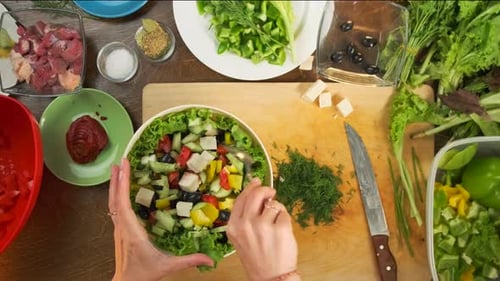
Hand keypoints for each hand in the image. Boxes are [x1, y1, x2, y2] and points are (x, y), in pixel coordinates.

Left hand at [108, 158, 213, 280]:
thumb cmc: (144, 275)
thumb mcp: (168, 266)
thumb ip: (189, 261)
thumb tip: (210, 259)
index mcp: (132, 232)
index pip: (124, 204)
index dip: (122, 184)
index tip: (124, 167)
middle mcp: (122, 228)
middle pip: (115, 199)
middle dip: (117, 179)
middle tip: (120, 161)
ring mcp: (118, 229)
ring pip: (112, 203)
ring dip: (114, 185)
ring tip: (116, 169)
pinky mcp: (119, 231)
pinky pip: (115, 209)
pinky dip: (116, 195)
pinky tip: (119, 189)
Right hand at [227, 178, 299, 280]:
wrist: (270, 277)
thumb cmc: (257, 257)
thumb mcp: (241, 238)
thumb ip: (244, 217)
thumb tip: (256, 192)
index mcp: (234, 227)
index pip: (241, 199)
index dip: (250, 188)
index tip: (256, 181)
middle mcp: (246, 225)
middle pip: (256, 194)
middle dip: (265, 190)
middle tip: (271, 193)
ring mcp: (263, 226)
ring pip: (272, 204)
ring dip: (276, 209)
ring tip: (275, 225)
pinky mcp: (281, 228)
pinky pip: (284, 212)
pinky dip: (285, 219)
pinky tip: (281, 231)